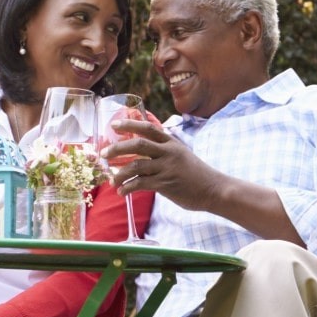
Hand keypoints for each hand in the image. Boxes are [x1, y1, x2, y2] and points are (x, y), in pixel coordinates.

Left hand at [103, 118, 228, 211]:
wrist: (214, 190)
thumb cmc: (195, 174)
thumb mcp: (181, 155)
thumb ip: (163, 151)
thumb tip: (141, 151)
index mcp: (171, 143)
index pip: (148, 128)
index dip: (130, 124)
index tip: (114, 125)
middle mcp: (168, 152)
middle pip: (138, 144)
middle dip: (117, 148)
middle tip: (103, 153)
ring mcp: (167, 168)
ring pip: (136, 165)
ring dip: (119, 173)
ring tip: (112, 180)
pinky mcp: (165, 184)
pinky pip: (140, 183)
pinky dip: (127, 188)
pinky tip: (122, 192)